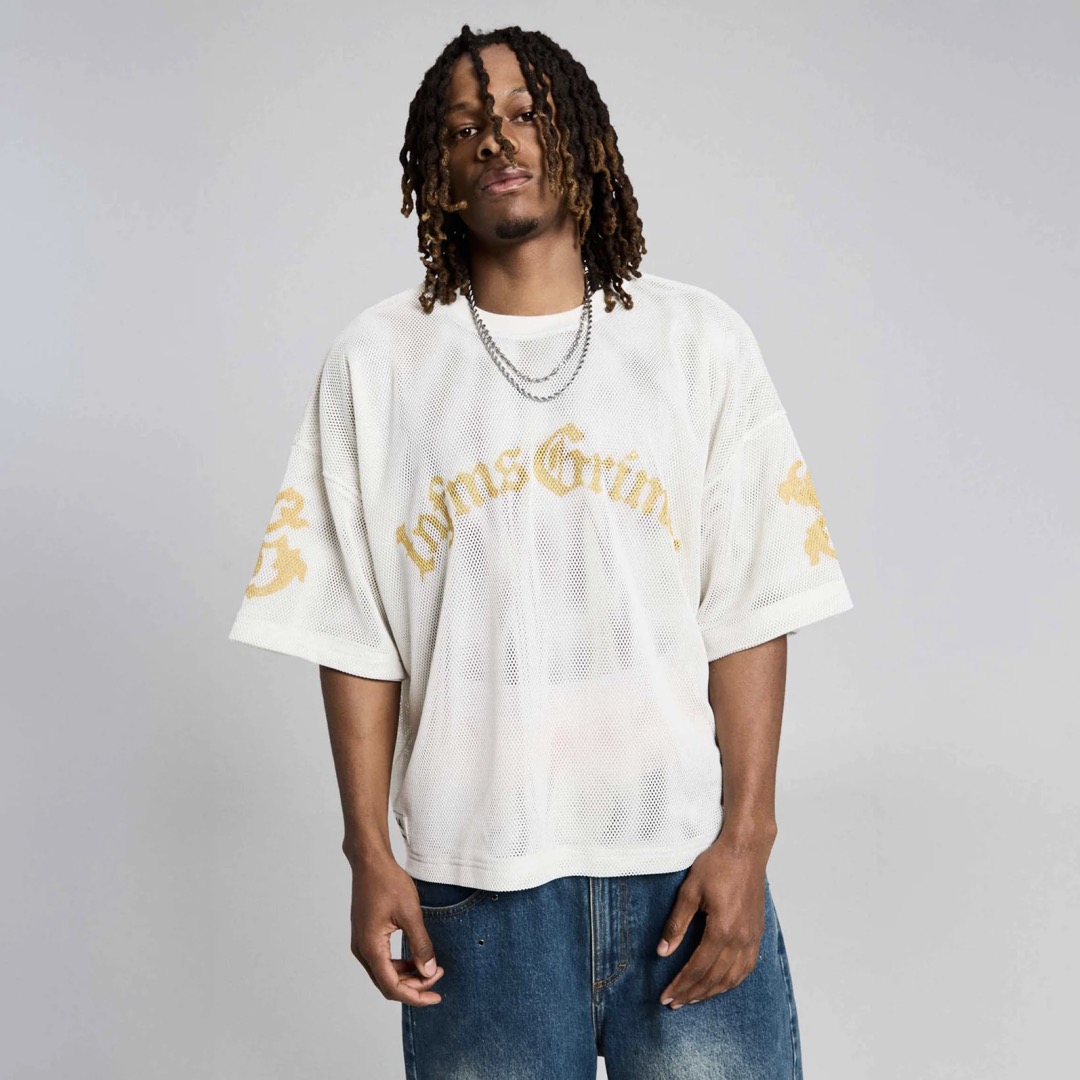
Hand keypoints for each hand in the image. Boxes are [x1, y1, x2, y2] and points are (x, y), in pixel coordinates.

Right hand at [347, 852, 444, 1006]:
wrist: (369, 861)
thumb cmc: (388, 882)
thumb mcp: (410, 914)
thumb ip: (421, 945)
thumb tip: (429, 971)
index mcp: (371, 947)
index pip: (392, 986)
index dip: (415, 996)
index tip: (436, 997)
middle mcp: (362, 950)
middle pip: (387, 983)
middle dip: (414, 986)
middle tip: (438, 977)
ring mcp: (362, 943)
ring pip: (384, 972)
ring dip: (407, 975)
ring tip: (431, 967)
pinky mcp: (365, 935)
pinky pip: (382, 960)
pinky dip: (399, 964)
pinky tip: (416, 957)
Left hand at [656, 830, 772, 1007]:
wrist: (747, 849)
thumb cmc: (717, 864)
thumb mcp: (690, 891)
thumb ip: (676, 924)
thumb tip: (662, 952)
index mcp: (722, 930)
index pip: (698, 968)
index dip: (680, 985)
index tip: (665, 996)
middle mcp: (740, 939)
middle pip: (714, 978)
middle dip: (692, 993)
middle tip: (674, 1003)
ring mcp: (752, 937)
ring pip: (732, 977)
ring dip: (712, 992)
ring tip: (693, 998)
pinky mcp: (757, 932)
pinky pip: (747, 967)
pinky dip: (732, 981)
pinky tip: (721, 984)